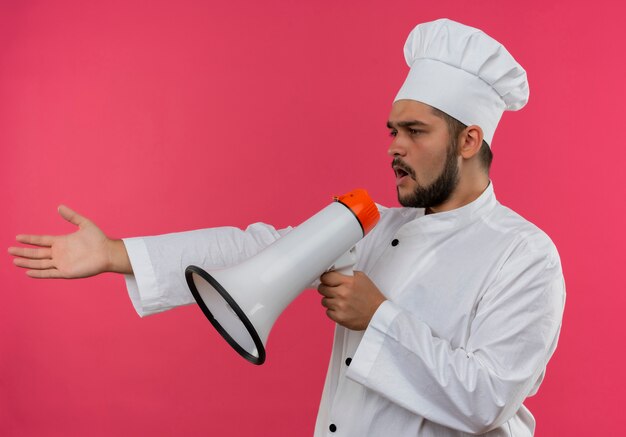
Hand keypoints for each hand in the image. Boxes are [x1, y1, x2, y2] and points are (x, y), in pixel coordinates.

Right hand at [8, 205, 130, 277]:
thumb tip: (59, 206)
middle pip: (36, 253)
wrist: (108, 252)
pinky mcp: (66, 272)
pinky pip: (49, 273)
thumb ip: (71, 216)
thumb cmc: (98, 239)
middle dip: (23, 252)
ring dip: (27, 263)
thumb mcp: (84, 224)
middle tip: (9, 250)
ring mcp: (61, 263)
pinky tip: (28, 272)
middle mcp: (59, 253)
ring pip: (40, 264)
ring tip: (14, 261)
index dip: (29, 239)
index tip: (17, 237)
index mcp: (61, 242)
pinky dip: (39, 273)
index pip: (41, 241)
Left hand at [318, 271, 385, 329]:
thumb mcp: (362, 278)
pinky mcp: (339, 317)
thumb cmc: (371, 297)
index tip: (326, 280)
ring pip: (323, 301)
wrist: (378, 314)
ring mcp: (340, 306)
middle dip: (326, 289)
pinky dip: (333, 311)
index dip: (325, 278)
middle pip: (321, 288)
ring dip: (330, 300)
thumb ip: (346, 274)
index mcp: (348, 282)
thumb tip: (334, 273)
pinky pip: (327, 312)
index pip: (326, 277)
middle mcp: (343, 293)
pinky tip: (341, 309)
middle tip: (332, 290)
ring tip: (339, 301)